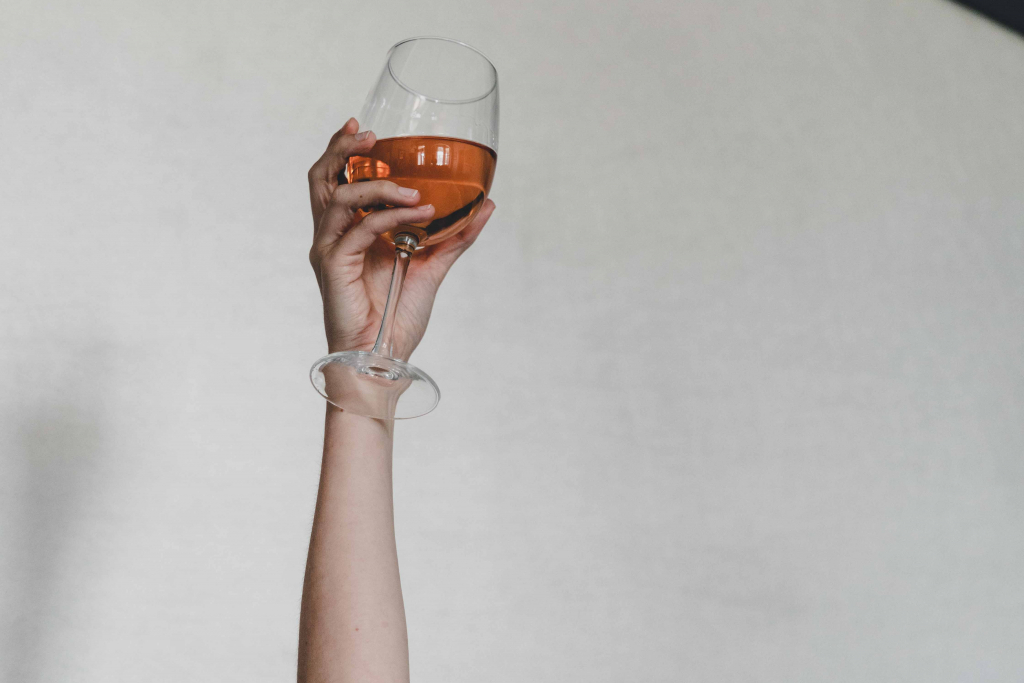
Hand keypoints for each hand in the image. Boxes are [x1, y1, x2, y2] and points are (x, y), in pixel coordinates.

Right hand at [307, 118, 495, 359]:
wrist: (384, 358)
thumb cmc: (398, 317)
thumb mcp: (433, 267)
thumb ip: (455, 236)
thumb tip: (486, 205)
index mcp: (350, 232)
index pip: (336, 180)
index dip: (344, 150)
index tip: (364, 127)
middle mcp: (334, 235)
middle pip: (322, 178)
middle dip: (342, 150)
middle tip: (370, 136)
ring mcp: (330, 249)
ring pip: (339, 196)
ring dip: (380, 186)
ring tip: (416, 192)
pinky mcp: (333, 265)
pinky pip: (359, 228)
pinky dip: (389, 216)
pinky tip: (418, 215)